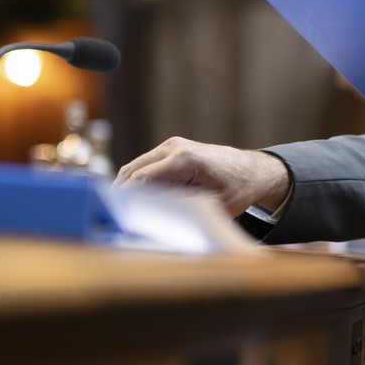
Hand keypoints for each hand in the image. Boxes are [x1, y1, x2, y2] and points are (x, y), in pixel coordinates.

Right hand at [115, 137, 289, 217]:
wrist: (254, 171)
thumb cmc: (238, 190)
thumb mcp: (212, 206)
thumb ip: (181, 208)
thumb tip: (151, 214)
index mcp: (185, 160)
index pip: (142, 179)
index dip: (125, 198)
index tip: (114, 215)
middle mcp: (174, 148)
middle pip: (132, 171)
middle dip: (120, 194)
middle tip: (111, 218)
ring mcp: (171, 146)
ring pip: (135, 167)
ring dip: (127, 187)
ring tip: (120, 212)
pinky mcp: (170, 149)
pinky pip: (145, 166)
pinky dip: (137, 181)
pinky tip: (136, 201)